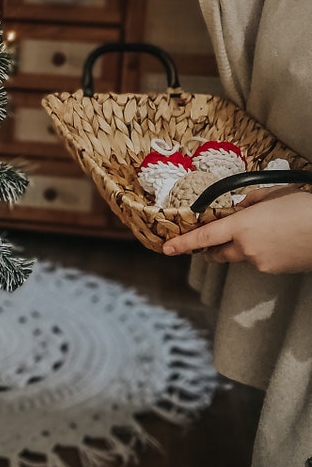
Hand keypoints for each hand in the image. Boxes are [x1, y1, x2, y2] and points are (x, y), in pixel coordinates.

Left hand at [163, 191, 311, 272]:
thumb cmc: (304, 208)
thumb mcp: (272, 196)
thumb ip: (248, 203)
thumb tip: (238, 208)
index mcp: (241, 226)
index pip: (204, 237)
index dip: (183, 243)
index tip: (167, 248)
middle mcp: (246, 248)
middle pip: (217, 252)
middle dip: (211, 248)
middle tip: (210, 241)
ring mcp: (260, 262)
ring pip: (241, 256)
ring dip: (242, 247)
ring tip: (265, 230)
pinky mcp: (274, 270)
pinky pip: (259, 261)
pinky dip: (261, 252)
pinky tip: (278, 239)